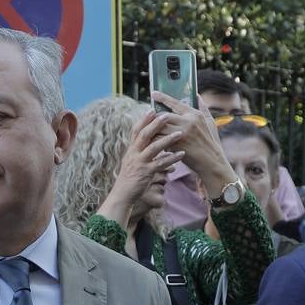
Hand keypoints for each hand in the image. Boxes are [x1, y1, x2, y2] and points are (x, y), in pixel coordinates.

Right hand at [95, 110, 183, 228]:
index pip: (136, 130)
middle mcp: (134, 153)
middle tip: (167, 115)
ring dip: (167, 139)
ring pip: (154, 147)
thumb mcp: (132, 161)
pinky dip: (172, 158)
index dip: (144, 120)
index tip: (152, 110)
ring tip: (180, 133)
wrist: (123, 194)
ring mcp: (140, 163)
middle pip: (144, 135)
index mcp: (131, 149)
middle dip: (156, 124)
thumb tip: (149, 142)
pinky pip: (160, 164)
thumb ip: (139, 151)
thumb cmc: (130, 178)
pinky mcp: (146, 173)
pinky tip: (182, 154)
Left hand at [150, 90, 238, 197]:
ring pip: (160, 127)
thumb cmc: (211, 143)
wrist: (212, 163)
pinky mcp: (177, 145)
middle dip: (154, 118)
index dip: (163, 97)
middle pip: (164, 116)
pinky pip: (160, 139)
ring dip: (152, 129)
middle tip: (146, 118)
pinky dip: (154, 139)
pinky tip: (149, 141)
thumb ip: (203, 108)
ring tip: (145, 130)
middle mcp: (188, 121)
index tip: (153, 93)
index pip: (176, 103)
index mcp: (195, 115)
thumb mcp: (210, 123)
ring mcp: (182, 133)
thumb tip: (197, 95)